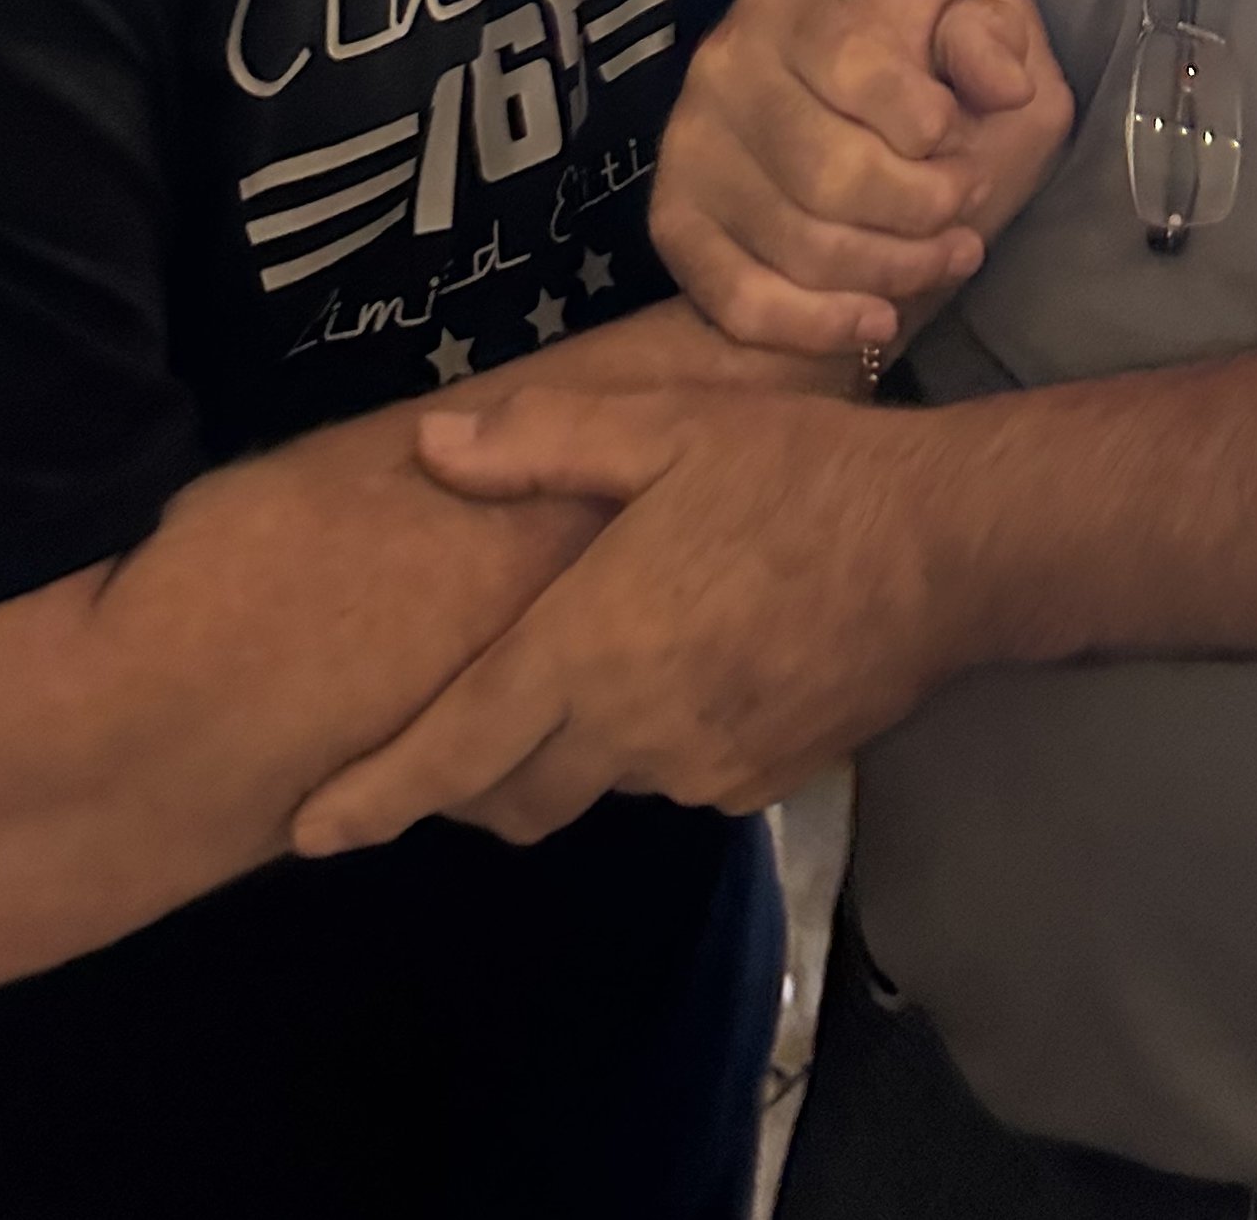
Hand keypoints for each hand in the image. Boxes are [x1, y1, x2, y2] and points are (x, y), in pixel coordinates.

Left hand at [290, 384, 954, 854]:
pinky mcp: (759, 783)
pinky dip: (653, 738)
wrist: (949, 546)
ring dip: (573, 741)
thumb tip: (431, 446)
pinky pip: (674, 775)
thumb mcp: (666, 426)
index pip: (453, 751)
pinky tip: (694, 660)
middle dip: (471, 771)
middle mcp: (629, 730)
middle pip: (513, 789)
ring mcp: (697, 768)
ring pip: (597, 779)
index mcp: (586, 648)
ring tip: (601, 656)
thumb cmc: (796, 472)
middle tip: (460, 716)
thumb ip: (544, 443)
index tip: (307, 829)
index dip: (374, 796)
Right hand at [650, 0, 1075, 357]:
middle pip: (831, 172)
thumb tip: (1004, 84)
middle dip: (922, 206)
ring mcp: (692, 153)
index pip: (858, 64)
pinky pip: (743, 301)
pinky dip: (821, 324)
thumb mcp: (970, 19)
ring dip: (895, 268)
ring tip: (951, 255)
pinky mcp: (677, 227)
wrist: (844, 121)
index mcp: (792, 7)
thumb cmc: (918, 69)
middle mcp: (724, 70)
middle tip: (964, 207)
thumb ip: (988, 33)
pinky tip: (880, 318)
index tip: (960, 141)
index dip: (927, 121)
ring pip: (800, 245)